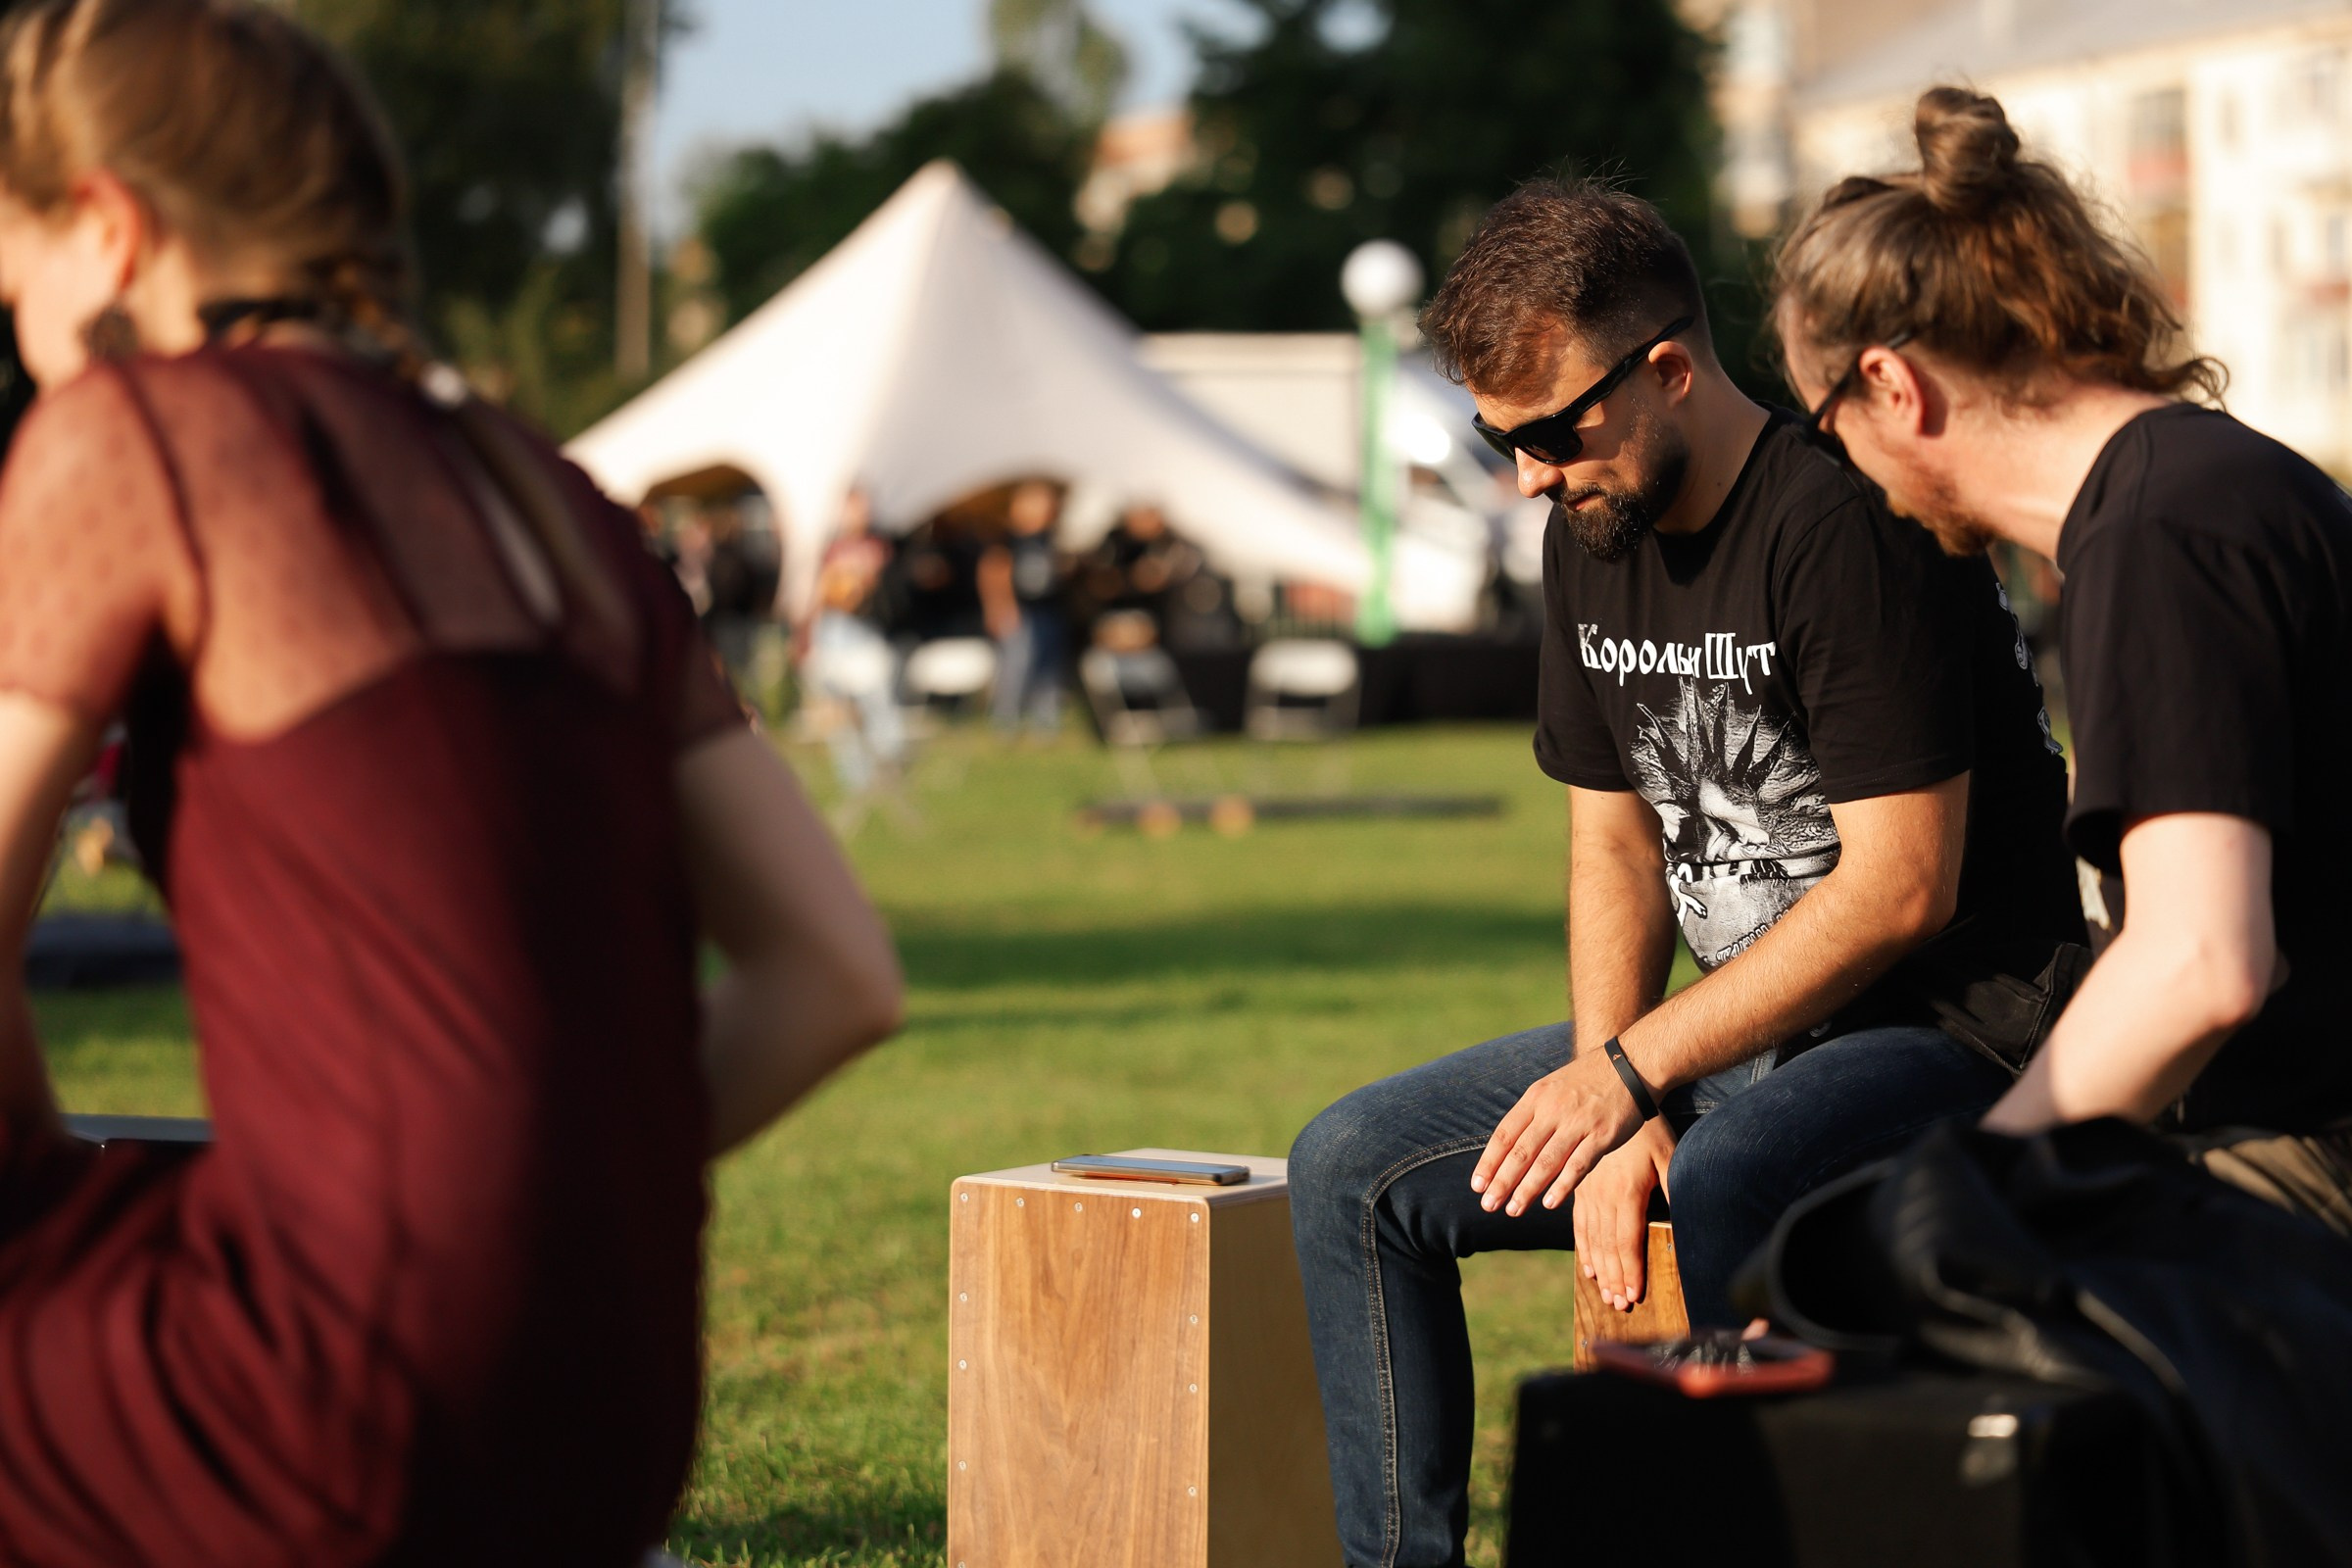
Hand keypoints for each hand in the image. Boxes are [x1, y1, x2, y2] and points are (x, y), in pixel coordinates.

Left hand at [1471, 1047, 1647, 1217]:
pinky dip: (1562, 1185)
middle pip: (1521, 1152)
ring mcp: (1578, 1123)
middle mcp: (1553, 1110)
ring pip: (1546, 1161)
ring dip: (1527, 1189)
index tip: (1477, 1185)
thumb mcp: (1549, 1088)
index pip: (1504, 1135)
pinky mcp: (1602, 1135)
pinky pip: (1578, 1165)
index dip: (1489, 1162)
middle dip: (1502, 1181)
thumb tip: (1506, 1149)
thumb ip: (1530, 1116)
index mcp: (1535, 1098)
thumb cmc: (1585, 1082)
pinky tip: (1549, 1203)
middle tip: (1488, 1205)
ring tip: (1513, 1210)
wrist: (1628, 1065)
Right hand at [1573, 1119, 1673, 1311]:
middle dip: (1615, 1279)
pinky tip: (1589, 1267)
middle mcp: (1603, 1197)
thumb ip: (1674, 1190)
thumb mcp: (1669, 1156)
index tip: (1633, 1297)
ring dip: (1600, 1270)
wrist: (1615, 1095)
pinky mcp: (1581, 1186)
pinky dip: (1584, 1249)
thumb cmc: (1650, 1128)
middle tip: (1619, 1306)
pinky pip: (1578, 1224)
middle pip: (1607, 1248)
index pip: (1627, 1242)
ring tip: (1605, 1294)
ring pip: (1591, 1240)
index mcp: (1626, 1193)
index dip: (1630, 1272)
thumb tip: (1685, 1224)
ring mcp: (1588, 1192)